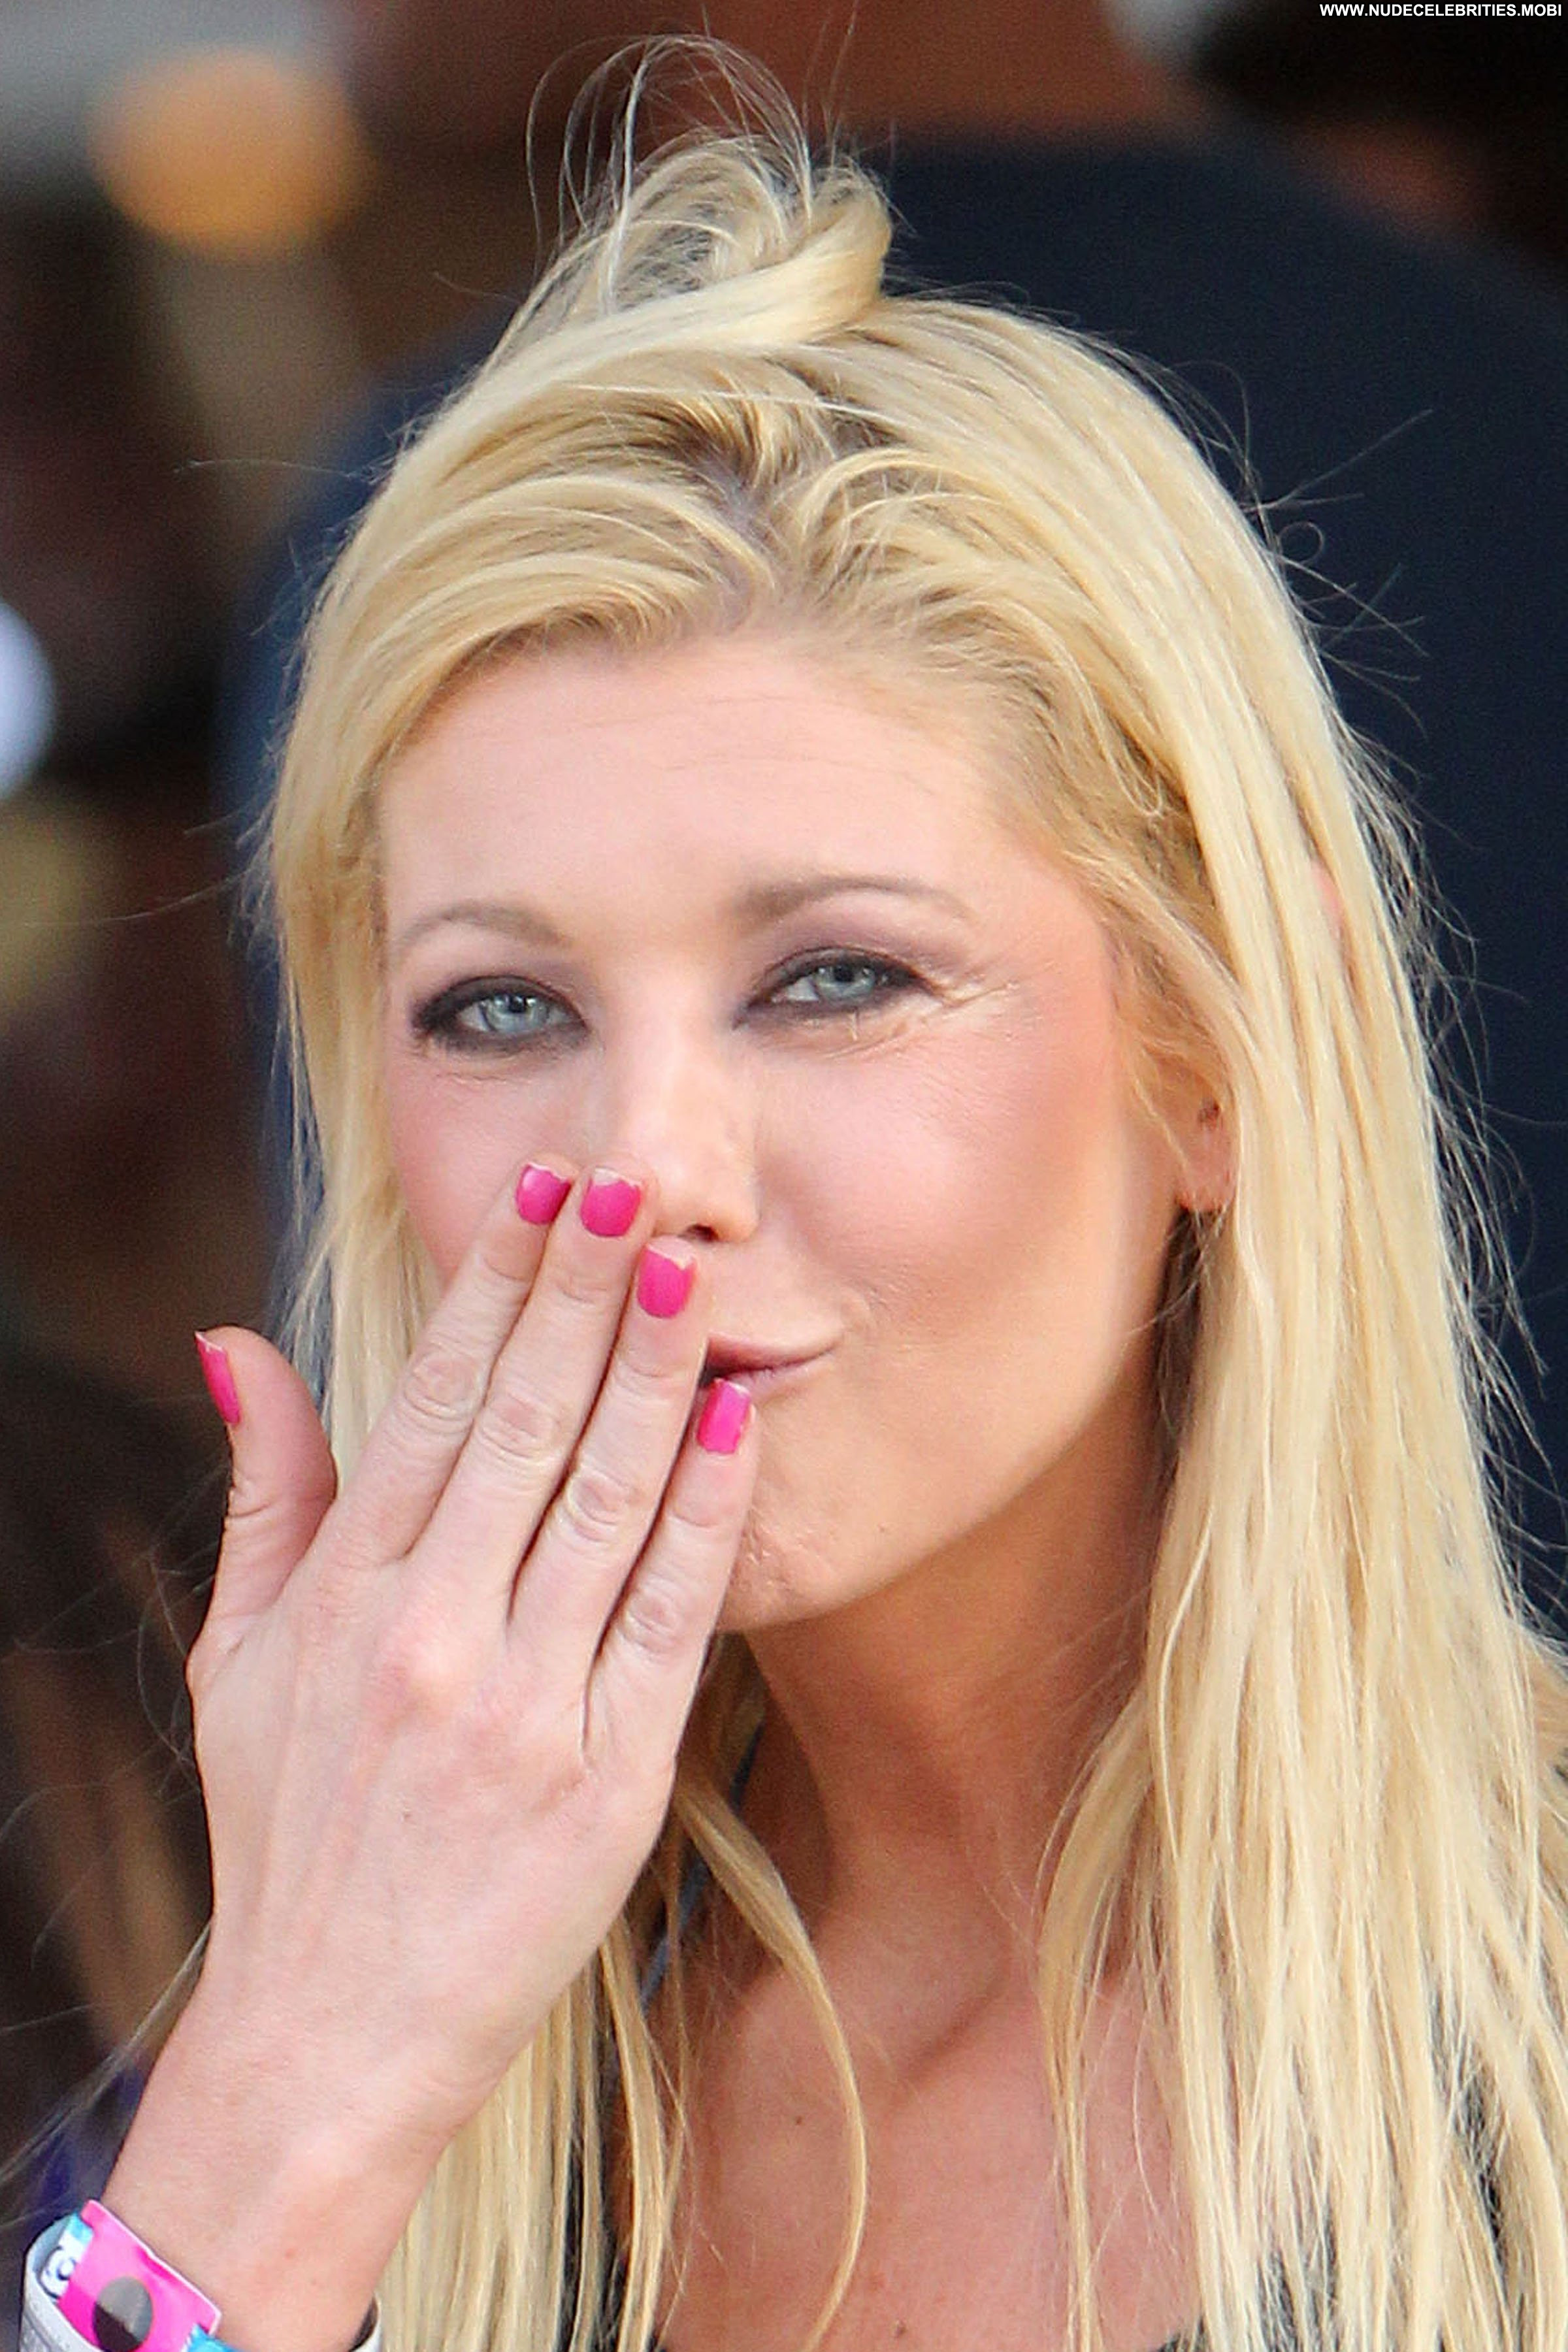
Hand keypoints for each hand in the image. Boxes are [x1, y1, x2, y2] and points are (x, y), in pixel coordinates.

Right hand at [105, 1161, 756, 2351]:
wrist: (325, 2039)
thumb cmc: (285, 1830)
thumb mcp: (238, 1657)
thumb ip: (263, 1489)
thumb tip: (234, 1337)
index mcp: (347, 1595)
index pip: (436, 1397)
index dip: (497, 1282)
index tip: (545, 1189)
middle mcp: (432, 1635)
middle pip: (526, 1424)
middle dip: (582, 1291)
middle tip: (631, 1185)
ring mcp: (523, 1707)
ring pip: (604, 1500)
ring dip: (653, 1374)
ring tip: (690, 1271)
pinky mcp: (606, 1779)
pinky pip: (667, 1617)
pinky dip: (703, 1515)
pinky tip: (733, 1424)